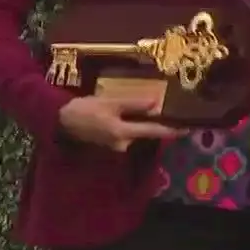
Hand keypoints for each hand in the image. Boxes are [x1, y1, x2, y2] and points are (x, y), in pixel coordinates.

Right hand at [57, 94, 186, 151]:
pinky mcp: (111, 144)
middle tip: (170, 113)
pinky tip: (132, 115)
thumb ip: (134, 104)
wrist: (62, 122)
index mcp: (124, 133)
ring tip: (151, 110)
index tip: (187, 128)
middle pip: (146, 133)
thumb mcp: (111, 102)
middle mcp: (123, 144)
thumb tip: (156, 104)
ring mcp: (117, 147)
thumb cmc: (86, 109)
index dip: (171, 130)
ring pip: (136, 133)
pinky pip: (127, 134)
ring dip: (143, 124)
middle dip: (157, 124)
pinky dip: (132, 125)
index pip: (153, 132)